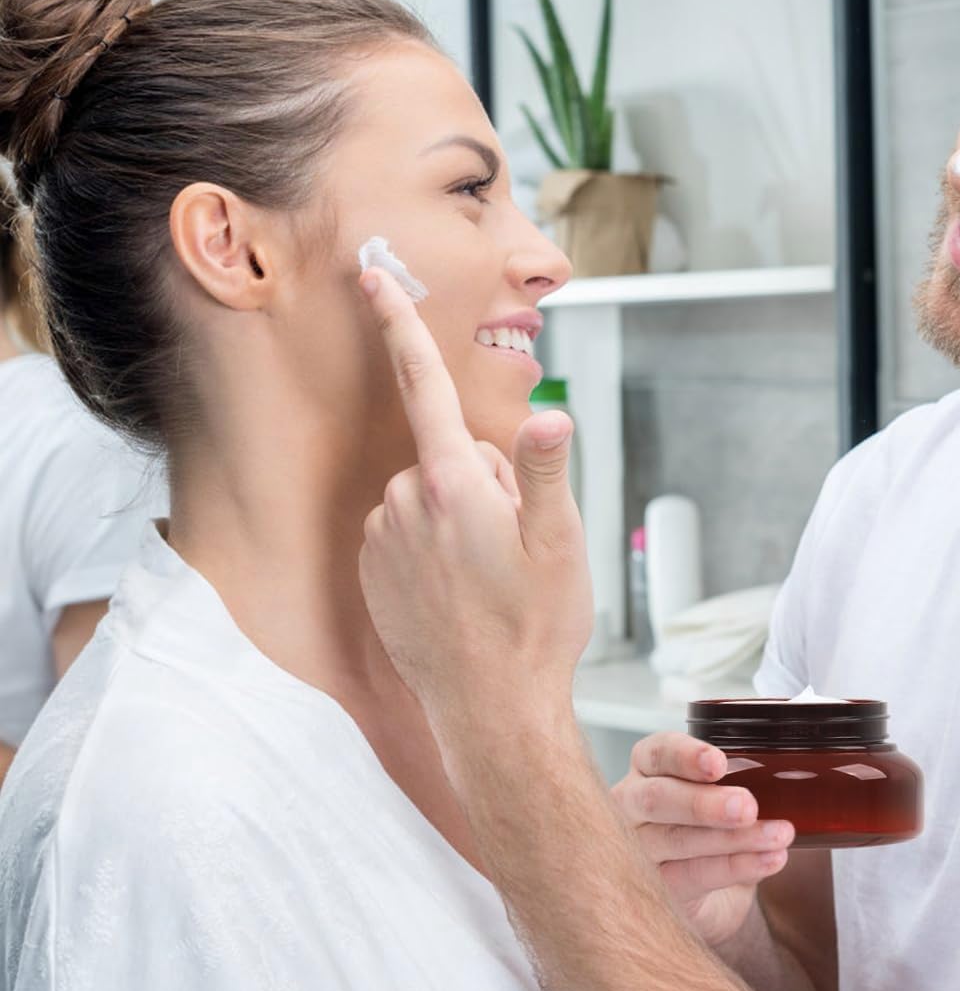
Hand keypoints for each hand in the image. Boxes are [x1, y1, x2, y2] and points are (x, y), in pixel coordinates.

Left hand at [356, 267, 593, 771]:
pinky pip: (405, 533)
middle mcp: (402, 502)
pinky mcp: (370, 572)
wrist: (491, 711)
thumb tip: (546, 414)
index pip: (423, 385)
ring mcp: (380, 540)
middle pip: (450, 454)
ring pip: (429, 496)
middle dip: (484, 481)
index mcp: (451, 483)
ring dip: (459, 518)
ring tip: (490, 575)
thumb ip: (541, 469)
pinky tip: (460, 593)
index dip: (399, 325)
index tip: (372, 279)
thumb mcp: (558, 543)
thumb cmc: (533, 627)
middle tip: (517, 544)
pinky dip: (433, 548)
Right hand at [612, 732, 793, 948]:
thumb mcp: (720, 795)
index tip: (719, 763)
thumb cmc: (710, 829)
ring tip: (778, 836)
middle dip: (704, 803)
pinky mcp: (651, 889)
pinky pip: (691, 876)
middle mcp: (631, 804)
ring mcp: (635, 849)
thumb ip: (743, 780)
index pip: (659, 752)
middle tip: (748, 806)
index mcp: (649, 768)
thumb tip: (796, 773)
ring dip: (732, 839)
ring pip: (676, 840)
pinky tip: (769, 860)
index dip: (686, 756)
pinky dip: (735, 867)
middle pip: (657, 799)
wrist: (703, 896)